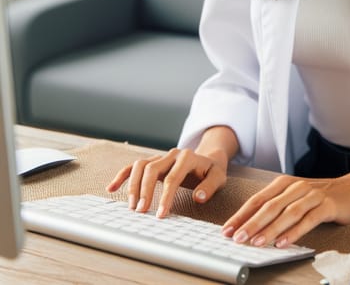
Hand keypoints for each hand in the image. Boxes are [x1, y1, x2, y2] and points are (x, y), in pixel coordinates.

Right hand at [106, 147, 226, 217]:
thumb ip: (210, 186)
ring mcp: (161, 156)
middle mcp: (172, 154)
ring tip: (131, 207)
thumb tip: (199, 197)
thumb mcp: (219, 177)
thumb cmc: (212, 171)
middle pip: (152, 170)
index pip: (173, 177)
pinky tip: (111, 188)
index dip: (165, 196)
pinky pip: (134, 166)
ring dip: (133, 186)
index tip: (160, 214)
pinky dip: (122, 176)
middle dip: (145, 191)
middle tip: (141, 212)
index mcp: (188, 157)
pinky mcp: (152, 161)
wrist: (208, 159)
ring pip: (140, 166)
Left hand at [221, 170, 349, 247]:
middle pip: (269, 206)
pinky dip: (294, 232)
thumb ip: (276, 208)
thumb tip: (251, 226)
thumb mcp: (296, 197)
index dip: (241, 215)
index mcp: (285, 183)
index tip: (227, 230)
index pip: (258, 199)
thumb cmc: (321, 196)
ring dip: (270, 229)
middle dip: (251, 223)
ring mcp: (312, 195)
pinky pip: (308, 219)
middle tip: (237, 238)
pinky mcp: (327, 205)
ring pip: (287, 213)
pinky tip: (284, 242)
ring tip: (257, 243)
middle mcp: (296, 186)